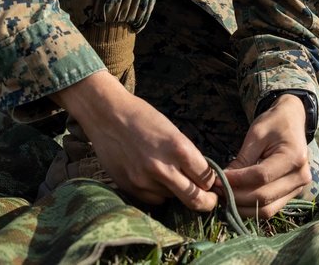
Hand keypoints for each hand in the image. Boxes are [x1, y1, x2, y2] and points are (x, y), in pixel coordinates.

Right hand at [53, 72, 217, 210]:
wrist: (107, 114)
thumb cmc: (142, 117)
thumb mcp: (172, 131)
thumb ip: (186, 155)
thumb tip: (202, 178)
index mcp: (178, 149)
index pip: (207, 179)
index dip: (212, 183)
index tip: (212, 184)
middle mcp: (163, 168)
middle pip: (195, 200)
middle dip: (206, 202)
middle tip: (209, 200)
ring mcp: (145, 181)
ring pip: (173, 199)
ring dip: (176, 191)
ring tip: (166, 173)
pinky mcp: (130, 187)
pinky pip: (154, 200)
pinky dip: (158, 193)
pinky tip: (151, 176)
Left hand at [222, 93, 311, 217]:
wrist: (293, 120)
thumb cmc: (274, 123)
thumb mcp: (256, 134)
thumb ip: (242, 159)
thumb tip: (222, 180)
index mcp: (294, 157)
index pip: (262, 176)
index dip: (237, 180)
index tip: (218, 179)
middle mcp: (300, 176)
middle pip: (264, 196)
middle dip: (237, 197)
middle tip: (217, 191)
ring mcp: (298, 188)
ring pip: (267, 209)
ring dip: (242, 207)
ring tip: (224, 197)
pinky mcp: (292, 194)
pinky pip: (270, 208)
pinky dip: (251, 208)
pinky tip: (236, 199)